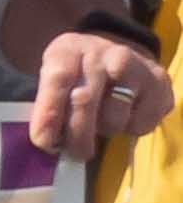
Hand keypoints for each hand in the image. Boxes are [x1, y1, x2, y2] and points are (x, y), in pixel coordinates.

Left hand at [28, 28, 171, 165]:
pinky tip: (125, 116)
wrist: (118, 57)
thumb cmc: (78, 73)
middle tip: (72, 153)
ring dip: (104, 130)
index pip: (58, 79)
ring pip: (115, 118)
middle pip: (86, 100)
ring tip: (101, 122)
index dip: (49, 112)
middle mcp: (106, 53)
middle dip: (76, 134)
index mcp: (70, 49)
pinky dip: (130, 129)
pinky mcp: (160, 84)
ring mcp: (137, 68)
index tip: (42, 140)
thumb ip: (46, 102)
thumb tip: (45, 140)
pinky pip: (141, 124)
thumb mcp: (55, 76)